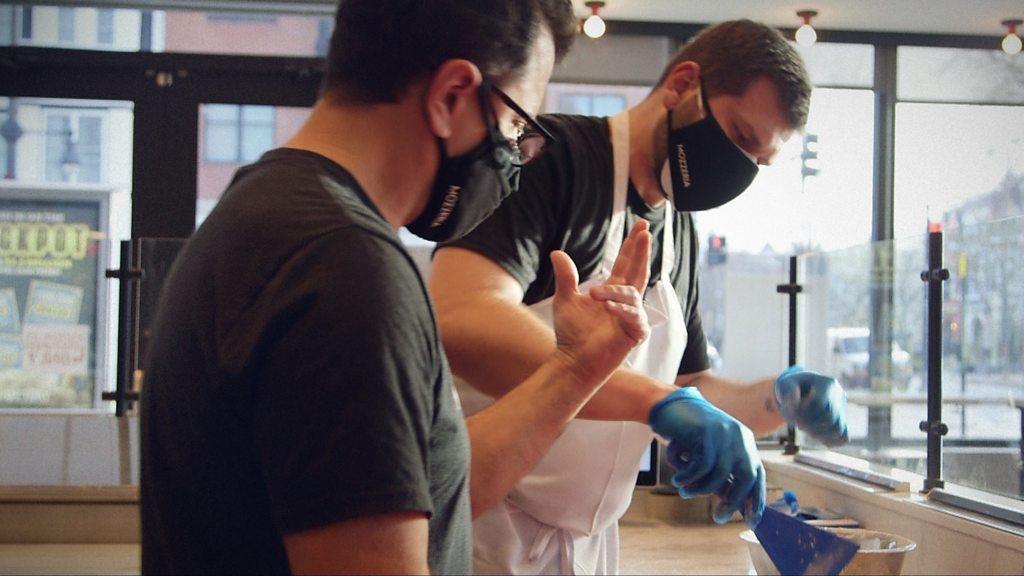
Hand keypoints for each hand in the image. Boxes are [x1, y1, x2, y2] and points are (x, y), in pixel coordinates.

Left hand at [551, 220, 651, 384]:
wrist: (572, 360)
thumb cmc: (571, 333)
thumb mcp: (564, 299)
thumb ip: (566, 276)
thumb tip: (557, 252)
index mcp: (611, 291)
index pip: (626, 264)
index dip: (632, 246)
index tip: (640, 227)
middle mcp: (624, 301)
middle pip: (638, 271)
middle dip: (642, 252)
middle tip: (646, 232)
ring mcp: (631, 317)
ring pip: (632, 295)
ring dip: (615, 292)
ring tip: (595, 295)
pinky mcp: (634, 334)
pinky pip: (635, 318)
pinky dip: (622, 311)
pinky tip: (608, 308)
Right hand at [648, 387, 765, 527]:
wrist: (668, 405)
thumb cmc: (687, 431)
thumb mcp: (708, 452)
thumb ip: (721, 473)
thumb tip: (730, 502)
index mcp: (744, 441)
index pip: (757, 474)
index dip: (756, 498)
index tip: (751, 519)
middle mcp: (739, 437)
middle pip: (746, 477)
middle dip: (733, 501)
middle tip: (718, 518)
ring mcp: (723, 433)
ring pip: (720, 474)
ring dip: (700, 489)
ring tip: (684, 492)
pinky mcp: (706, 432)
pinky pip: (701, 466)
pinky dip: (688, 477)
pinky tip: (677, 479)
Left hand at [774, 365, 848, 446]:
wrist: (803, 388)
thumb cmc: (792, 386)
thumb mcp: (786, 384)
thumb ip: (789, 393)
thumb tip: (795, 404)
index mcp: (826, 383)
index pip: (819, 404)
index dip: (803, 413)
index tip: (793, 415)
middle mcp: (838, 396)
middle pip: (829, 418)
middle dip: (810, 425)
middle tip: (798, 424)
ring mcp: (842, 410)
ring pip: (838, 430)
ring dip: (819, 435)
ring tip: (807, 430)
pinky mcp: (842, 421)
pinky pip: (843, 438)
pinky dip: (829, 441)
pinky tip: (816, 436)